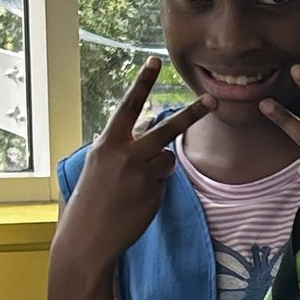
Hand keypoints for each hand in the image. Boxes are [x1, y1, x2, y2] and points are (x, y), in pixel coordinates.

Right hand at [54, 56, 205, 273]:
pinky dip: (154, 190)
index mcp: (106, 143)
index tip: (155, 61)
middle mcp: (124, 154)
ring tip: (135, 186)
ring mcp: (140, 174)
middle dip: (192, 114)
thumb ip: (121, 148)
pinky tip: (135, 203)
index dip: (142, 82)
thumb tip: (147, 134)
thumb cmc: (91, 202)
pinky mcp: (152, 193)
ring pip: (168, 158)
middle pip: (166, 129)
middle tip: (212, 100)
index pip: (128, 106)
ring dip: (159, 167)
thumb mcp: (98, 167)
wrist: (86, 238)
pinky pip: (164, 182)